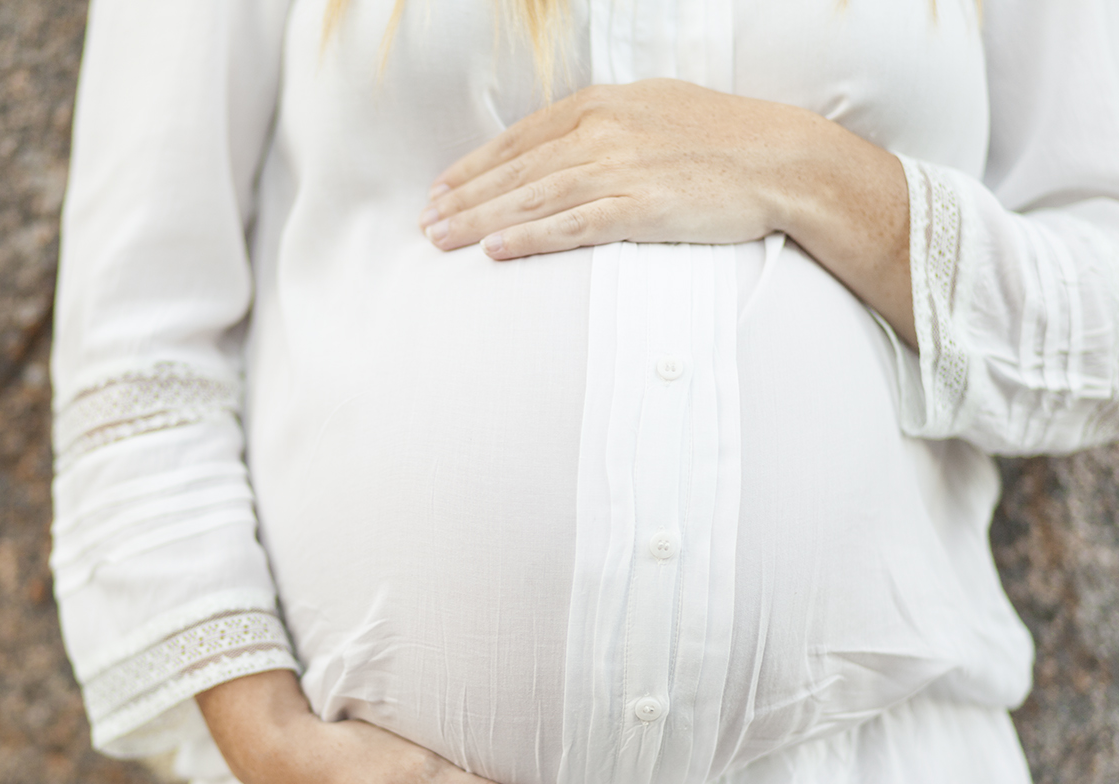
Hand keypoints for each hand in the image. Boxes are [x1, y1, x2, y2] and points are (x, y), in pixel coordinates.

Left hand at [419, 78, 915, 343]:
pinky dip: (528, 238)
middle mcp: (602, 133)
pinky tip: (494, 251)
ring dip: (479, 220)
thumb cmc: (723, 137)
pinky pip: (570, 226)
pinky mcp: (640, 207)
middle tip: (425, 224)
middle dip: (463, 198)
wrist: (784, 159)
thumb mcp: (654, 110)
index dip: (474, 167)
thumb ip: (605, 126)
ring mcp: (620, 169)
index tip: (441, 189)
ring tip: (441, 240)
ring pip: (531, 199)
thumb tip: (566, 144)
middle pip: (515, 171)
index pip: (520, 139)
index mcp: (601, 105)